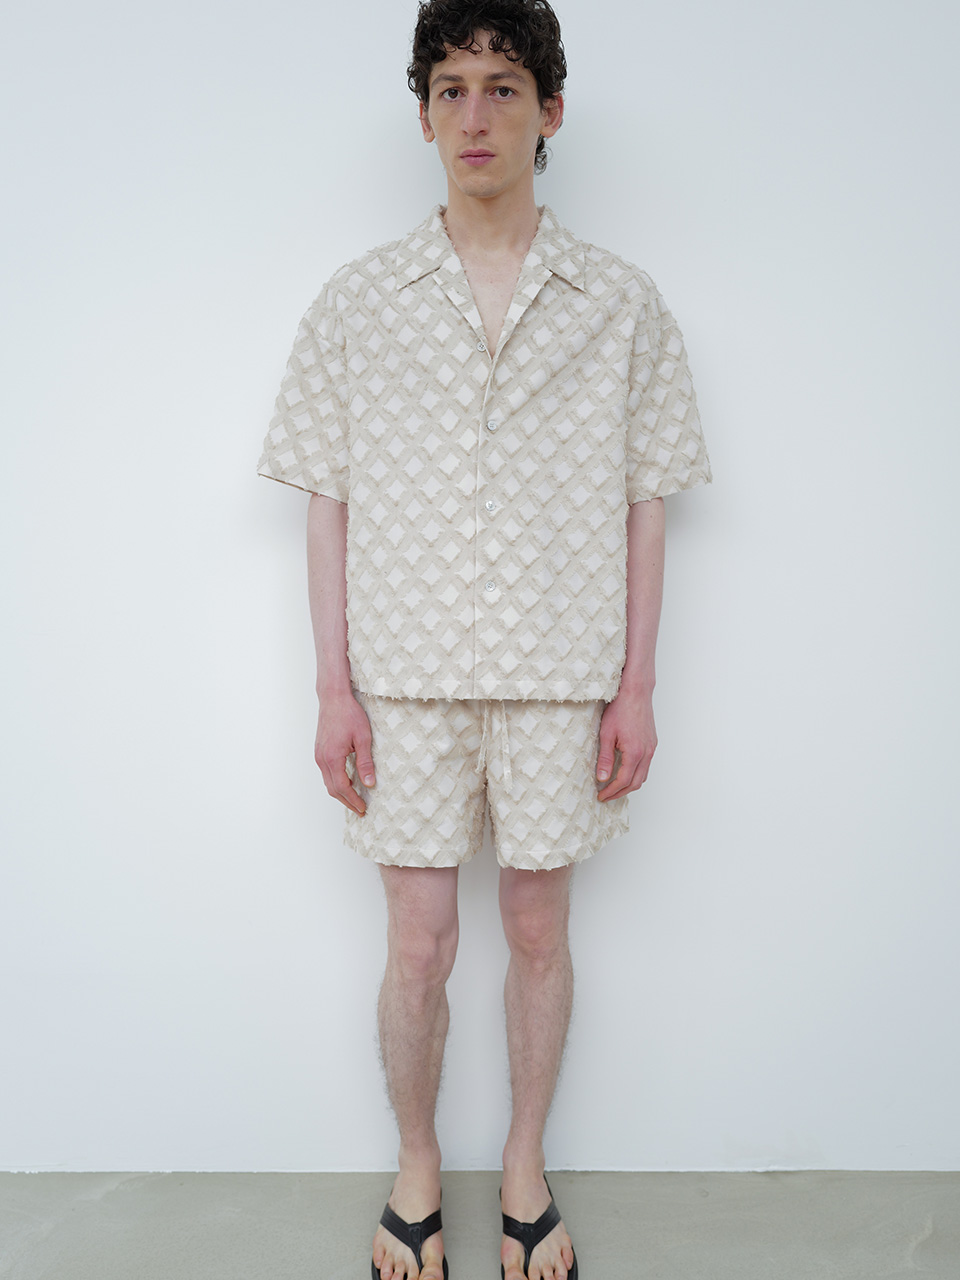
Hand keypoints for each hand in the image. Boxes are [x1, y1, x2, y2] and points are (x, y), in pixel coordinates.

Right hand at [314, 690, 374, 814]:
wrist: (333, 698)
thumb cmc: (349, 714)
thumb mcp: (363, 738)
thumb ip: (365, 762)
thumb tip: (370, 783)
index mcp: (332, 758)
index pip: (342, 787)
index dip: (353, 800)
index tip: (363, 808)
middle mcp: (322, 759)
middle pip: (333, 789)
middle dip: (346, 801)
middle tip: (360, 809)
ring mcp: (319, 755)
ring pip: (328, 782)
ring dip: (341, 793)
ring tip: (355, 799)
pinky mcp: (320, 751)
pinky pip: (326, 773)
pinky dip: (336, 782)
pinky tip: (348, 781)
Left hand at [596, 688, 656, 801]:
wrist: (636, 692)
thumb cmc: (620, 709)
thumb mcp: (606, 734)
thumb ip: (605, 758)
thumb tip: (602, 778)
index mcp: (635, 752)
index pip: (623, 781)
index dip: (611, 791)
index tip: (601, 796)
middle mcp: (647, 752)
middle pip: (636, 783)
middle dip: (620, 792)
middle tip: (606, 796)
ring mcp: (652, 748)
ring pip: (643, 775)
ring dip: (629, 784)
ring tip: (614, 787)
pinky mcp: (652, 743)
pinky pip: (646, 765)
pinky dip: (636, 773)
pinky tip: (625, 771)